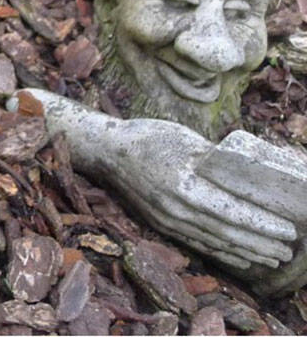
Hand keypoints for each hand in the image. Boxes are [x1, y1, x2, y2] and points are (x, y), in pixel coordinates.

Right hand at [13, 90, 297, 270]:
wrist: (107, 150)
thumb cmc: (148, 137)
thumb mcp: (186, 140)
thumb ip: (216, 162)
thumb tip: (248, 175)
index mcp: (184, 186)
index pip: (233, 212)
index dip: (263, 225)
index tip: (288, 229)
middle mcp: (176, 209)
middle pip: (227, 234)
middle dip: (261, 245)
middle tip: (288, 250)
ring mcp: (168, 220)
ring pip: (215, 243)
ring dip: (246, 253)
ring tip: (272, 258)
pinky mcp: (162, 224)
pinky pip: (198, 244)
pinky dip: (223, 252)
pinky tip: (240, 257)